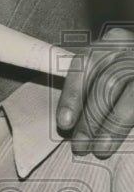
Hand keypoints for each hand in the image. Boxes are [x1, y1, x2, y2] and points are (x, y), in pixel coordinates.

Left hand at [58, 25, 133, 158]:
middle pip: (107, 84)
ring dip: (113, 126)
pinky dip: (128, 123)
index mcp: (111, 42)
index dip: (72, 96)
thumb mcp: (103, 70)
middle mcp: (131, 48)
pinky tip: (121, 139)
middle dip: (91, 118)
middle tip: (80, 145)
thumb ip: (86, 89)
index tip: (64, 123)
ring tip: (100, 149)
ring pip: (130, 98)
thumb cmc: (121, 71)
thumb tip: (67, 124)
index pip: (84, 66)